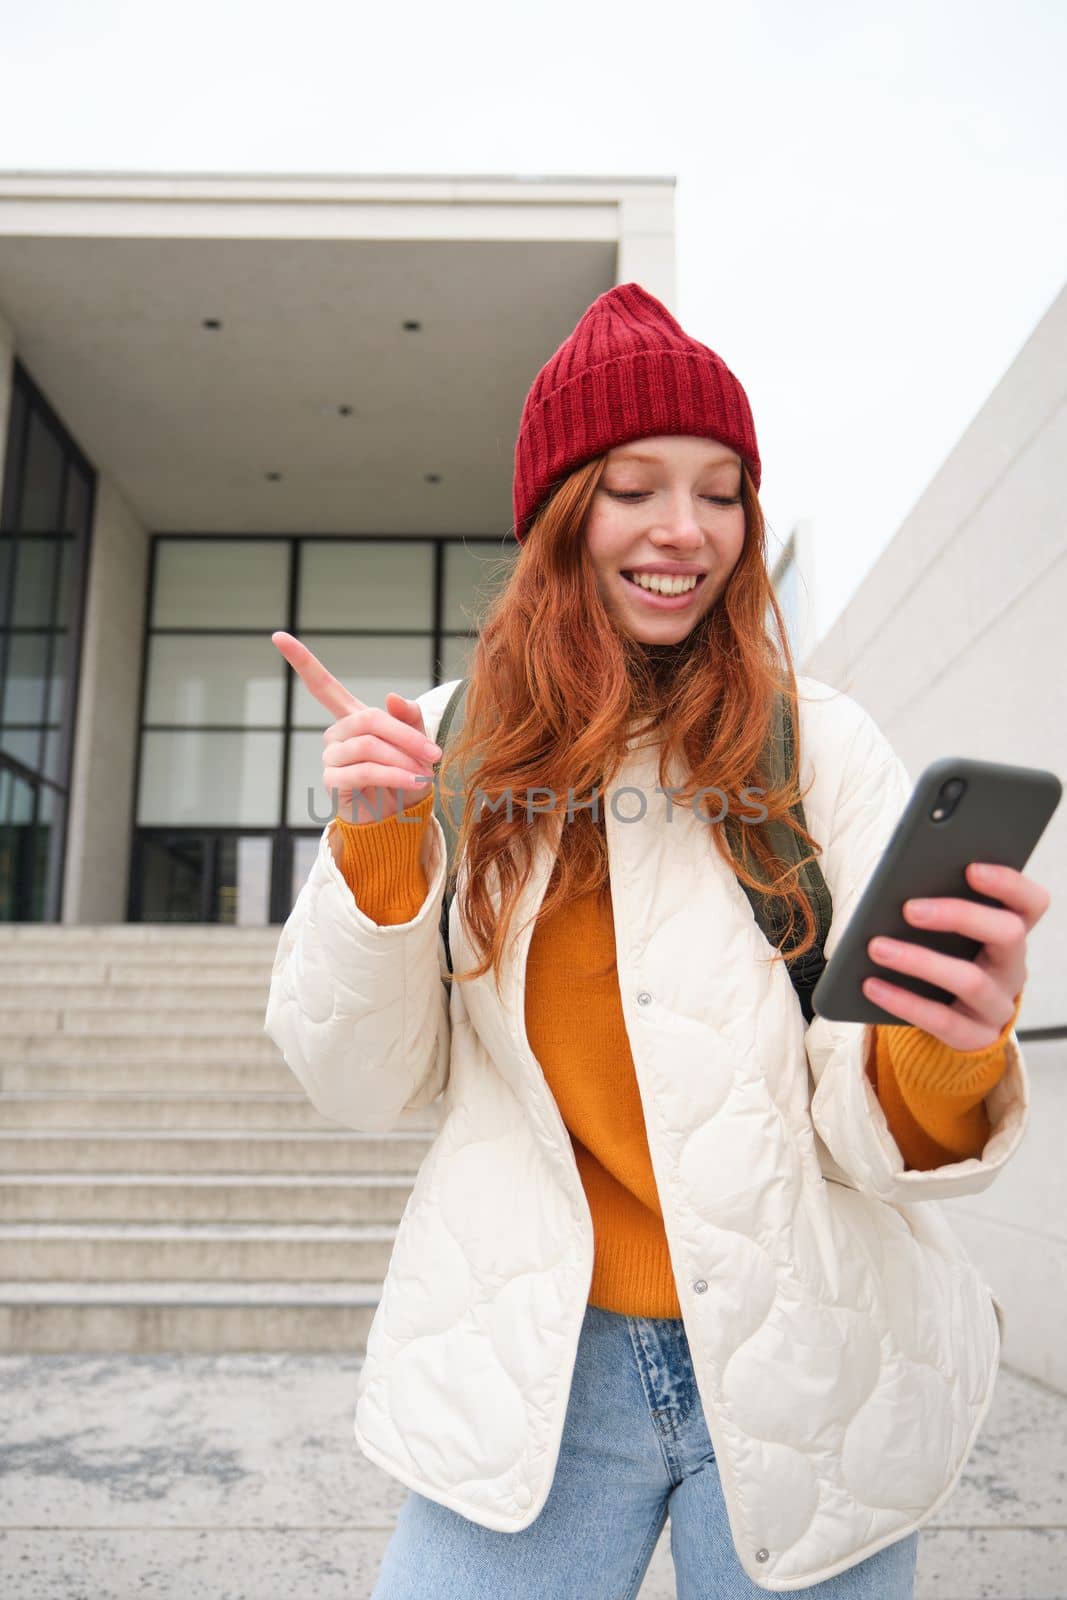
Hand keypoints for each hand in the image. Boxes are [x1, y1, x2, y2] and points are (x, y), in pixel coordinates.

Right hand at [271, 631, 441, 824]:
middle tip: (434, 753)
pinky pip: (365, 771)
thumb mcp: (416, 743)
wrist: (399, 818)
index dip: (301, 661)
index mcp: (354, 718)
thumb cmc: (406, 776)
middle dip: (405, 736)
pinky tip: (412, 782)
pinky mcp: (333, 782)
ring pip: (369, 747)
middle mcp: (337, 734)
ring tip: (425, 774)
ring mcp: (332, 757)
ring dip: (403, 760)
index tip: (278, 636)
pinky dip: (394, 775)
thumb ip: (409, 718)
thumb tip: (391, 696)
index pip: (322, 685)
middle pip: (368, 720)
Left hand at [863, 862, 1050, 1049]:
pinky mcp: (975, 1037)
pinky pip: (941, 1020)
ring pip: (971, 981)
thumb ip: (937, 907)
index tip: (970, 868)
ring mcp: (998, 1005)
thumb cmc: (944, 957)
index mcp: (1010, 932)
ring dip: (920, 961)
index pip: (1031, 903)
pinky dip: (902, 1001)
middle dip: (959, 916)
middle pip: (1007, 934)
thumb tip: (900, 885)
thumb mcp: (949, 934)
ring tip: (876, 946)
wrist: (951, 1019)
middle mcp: (1013, 967)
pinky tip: (870, 985)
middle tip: (909, 908)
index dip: (1008, 883)